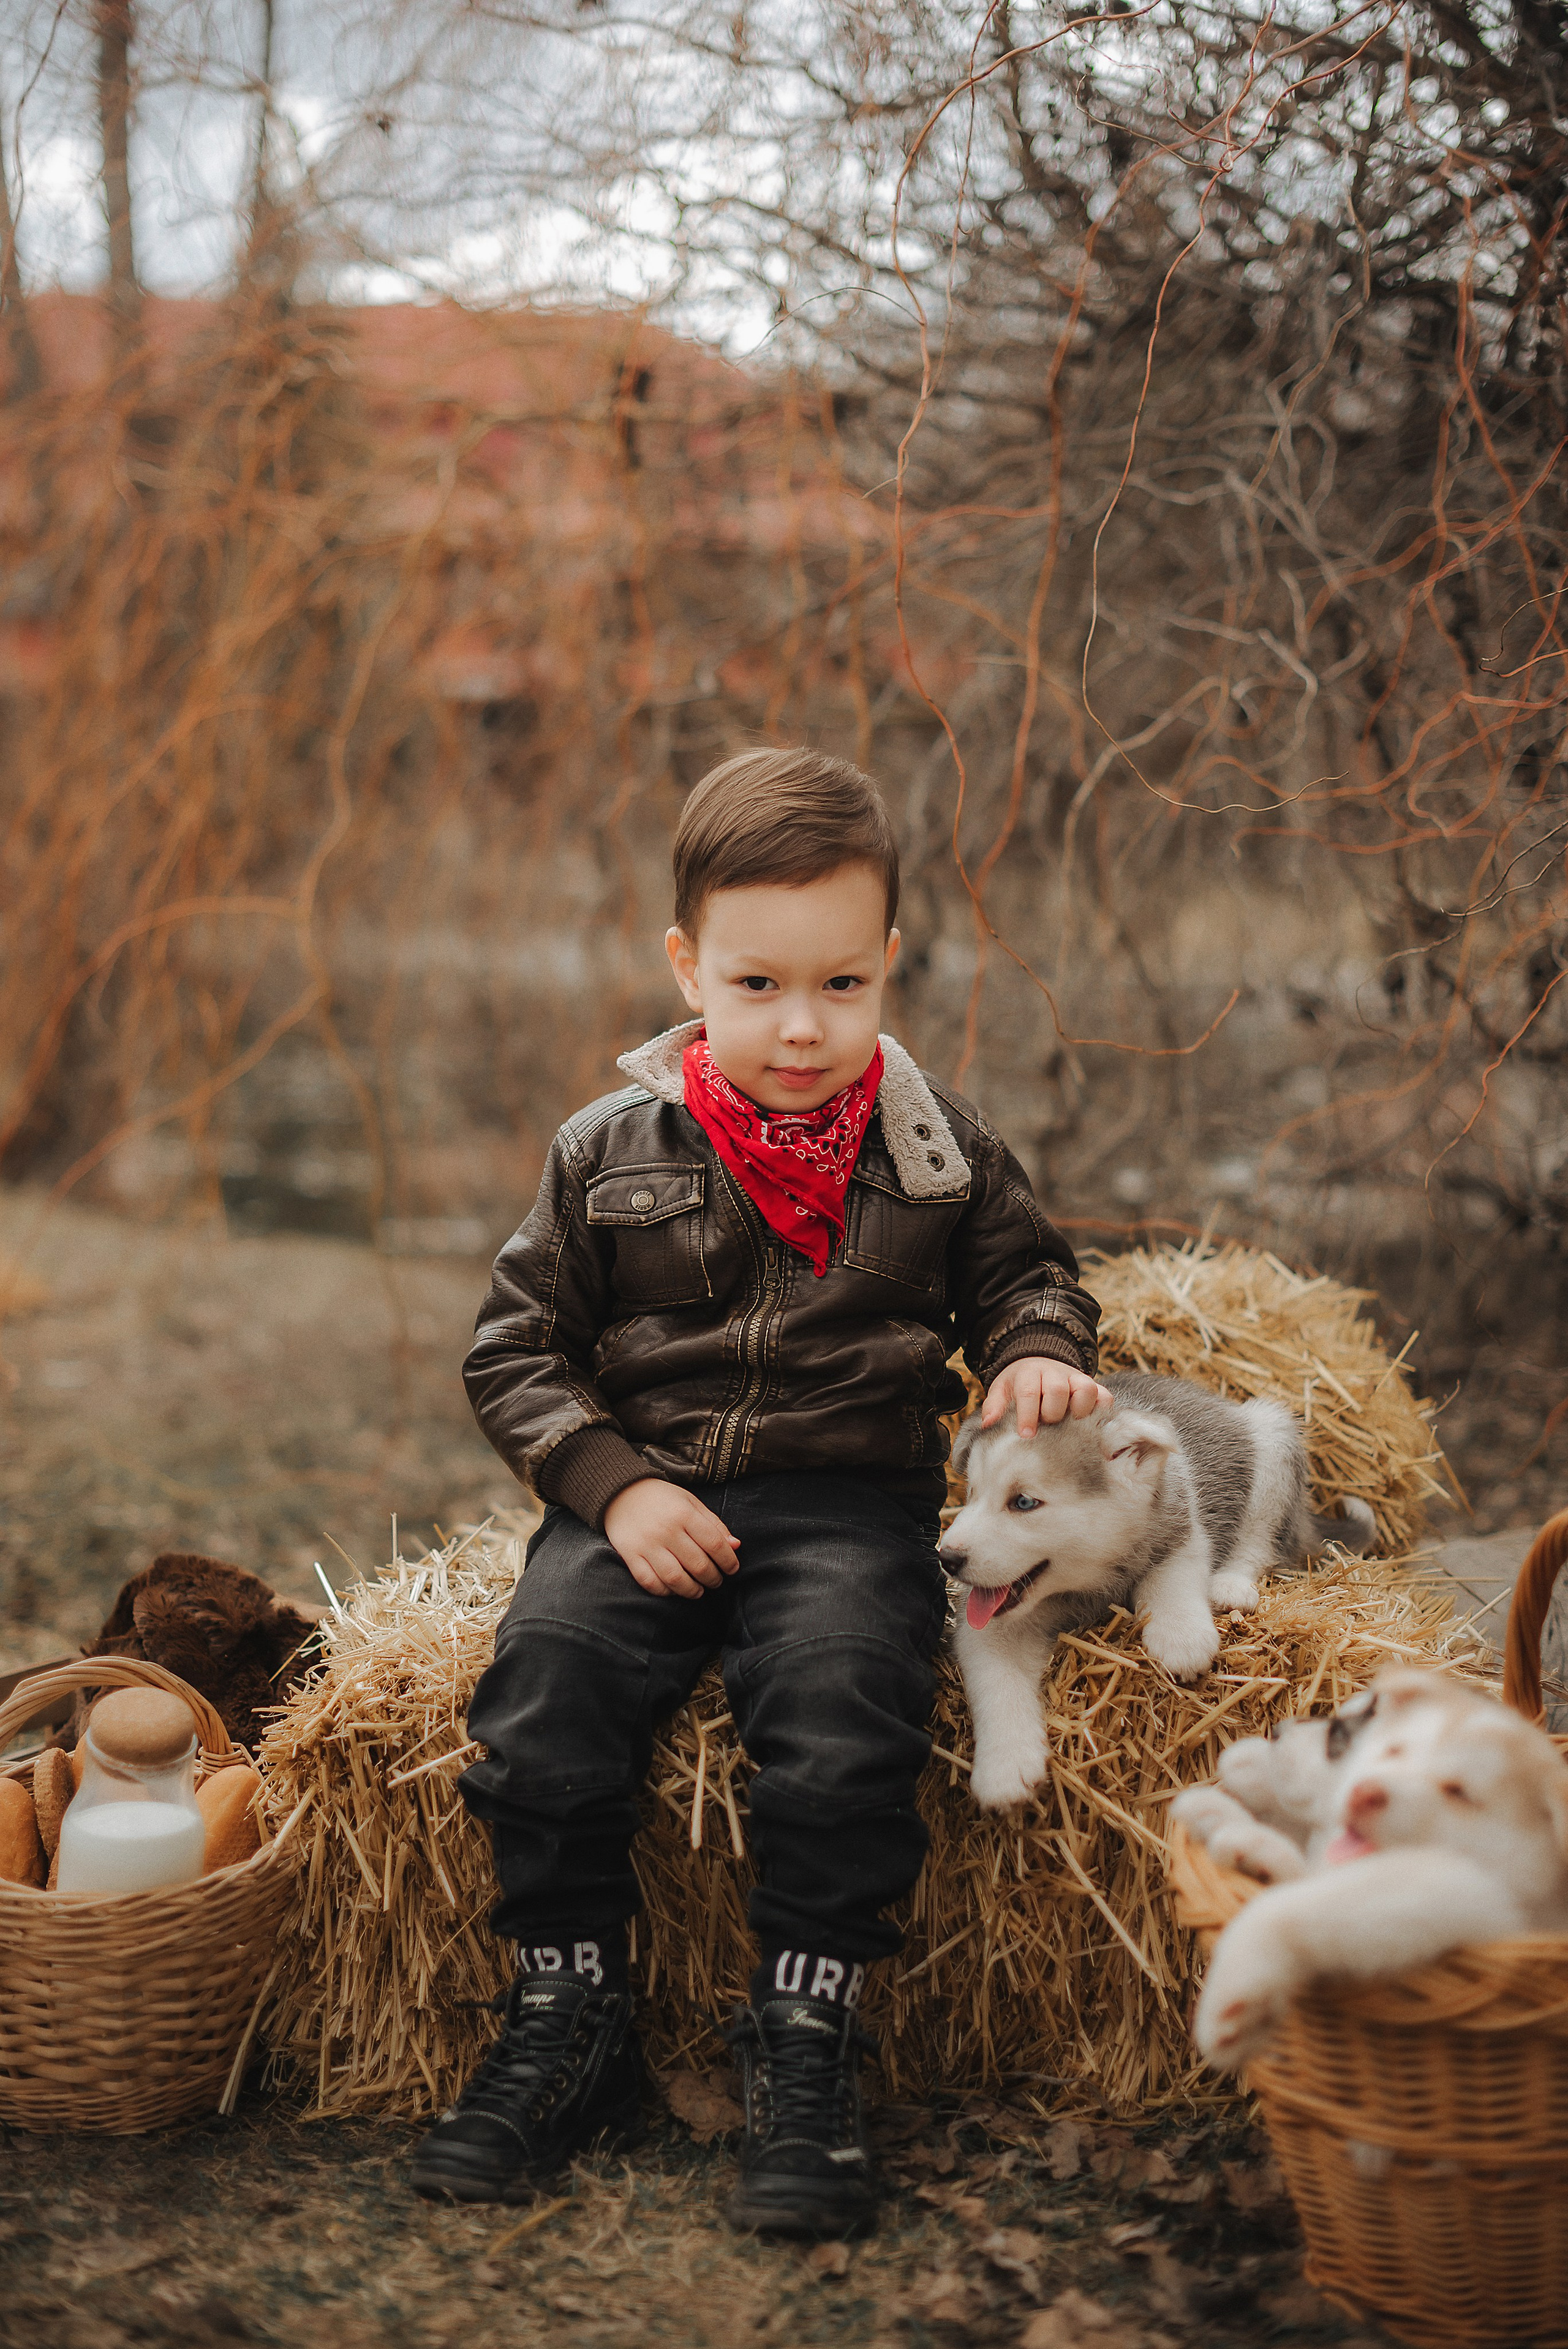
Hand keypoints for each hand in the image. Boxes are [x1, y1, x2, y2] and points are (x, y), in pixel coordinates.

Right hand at [603, 1478, 738, 1599]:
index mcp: (684, 1514)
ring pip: (675, 1579)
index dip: (729, 1561)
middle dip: (713, 1579)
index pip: (715, 1544)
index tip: (732, 1569)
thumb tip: (736, 1546)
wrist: (621, 1491)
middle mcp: (666, 1530)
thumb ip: (714, 1524)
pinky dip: (665, 1591)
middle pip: (698, 1565)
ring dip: (692, 1590)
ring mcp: (647, 1544)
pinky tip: (674, 1589)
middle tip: (716, 1581)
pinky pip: (650, 1582)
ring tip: (699, 1590)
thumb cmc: (662, 1499)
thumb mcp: (691, 1503)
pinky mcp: (630, 1555)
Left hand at [980, 1357, 1111, 1437]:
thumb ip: (994, 1406)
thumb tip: (988, 1424)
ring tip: (1069, 1425)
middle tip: (1046, 1427)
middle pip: (1058, 1390)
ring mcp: (1076, 1378)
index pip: (1029, 1391)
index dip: (1028, 1414)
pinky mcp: (1093, 1386)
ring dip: (1078, 1411)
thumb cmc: (1019, 1384)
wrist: (1039, 1363)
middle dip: (1051, 1413)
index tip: (1026, 1435)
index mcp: (1029, 1372)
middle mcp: (1055, 1372)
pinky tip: (1088, 1425)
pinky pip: (1104, 1397)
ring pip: (1086, 1389)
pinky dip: (1100, 1411)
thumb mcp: (1002, 1390)